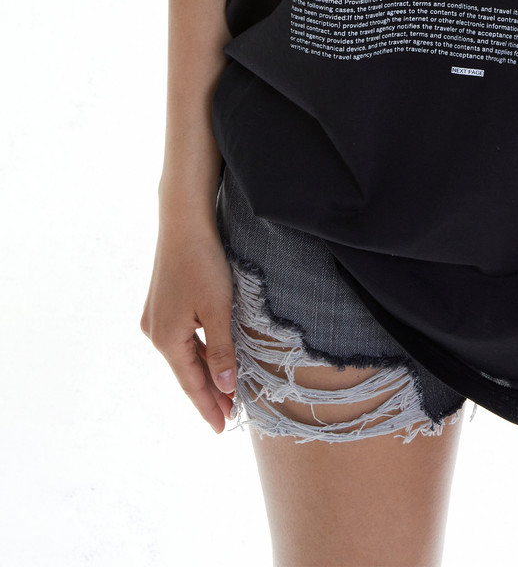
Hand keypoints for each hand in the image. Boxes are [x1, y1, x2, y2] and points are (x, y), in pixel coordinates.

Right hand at [140, 216, 238, 432]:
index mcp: (166, 339)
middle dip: (209, 392)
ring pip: (184, 354)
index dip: (208, 406)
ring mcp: (156, 317)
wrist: (183, 222)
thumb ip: (220, 350)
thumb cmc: (203, 263)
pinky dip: (198, 351)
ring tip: (226, 392)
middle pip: (186, 371)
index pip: (191, 384)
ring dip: (205, 371)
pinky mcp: (162, 303)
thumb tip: (223, 387)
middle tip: (230, 415)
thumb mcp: (217, 309)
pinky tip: (212, 357)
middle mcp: (155, 332)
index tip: (222, 429)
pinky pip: (182, 338)